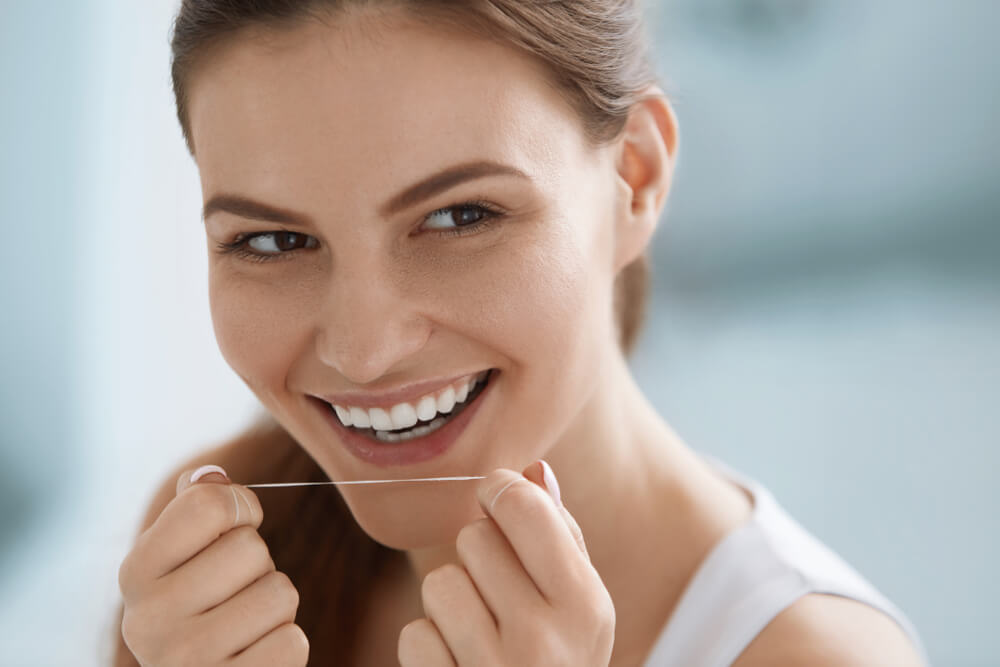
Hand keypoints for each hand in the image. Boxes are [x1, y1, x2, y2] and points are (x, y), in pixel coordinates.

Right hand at [117, 465, 307, 665]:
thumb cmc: (201, 607)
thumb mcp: (185, 557)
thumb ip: (197, 508)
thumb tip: (212, 475)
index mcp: (136, 572)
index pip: (208, 504)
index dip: (241, 509)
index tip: (233, 531)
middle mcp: (147, 619)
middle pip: (251, 547)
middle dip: (259, 565)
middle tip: (235, 592)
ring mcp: (184, 660)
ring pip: (280, 593)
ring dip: (276, 606)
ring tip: (245, 624)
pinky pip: (292, 642)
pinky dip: (286, 644)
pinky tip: (254, 653)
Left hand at [398, 461, 614, 665]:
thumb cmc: (562, 661)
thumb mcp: (582, 609)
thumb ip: (562, 538)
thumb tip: (536, 470)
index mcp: (585, 604)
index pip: (522, 505)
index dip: (500, 491)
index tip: (497, 500)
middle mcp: (545, 639)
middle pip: (474, 538)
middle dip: (480, 556)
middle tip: (501, 592)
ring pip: (439, 583)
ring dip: (451, 602)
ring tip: (481, 632)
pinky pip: (414, 634)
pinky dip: (430, 646)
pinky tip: (461, 666)